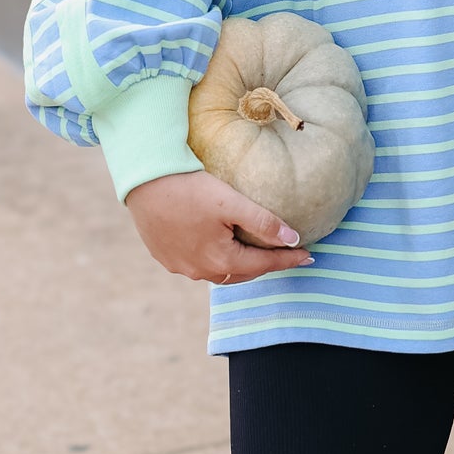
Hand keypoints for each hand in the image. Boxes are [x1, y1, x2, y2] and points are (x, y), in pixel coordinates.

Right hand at [125, 169, 314, 284]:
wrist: (143, 181)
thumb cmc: (188, 188)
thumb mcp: (230, 202)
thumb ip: (263, 222)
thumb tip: (293, 239)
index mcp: (220, 261)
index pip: (264, 265)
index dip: (288, 260)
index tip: (310, 256)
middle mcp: (200, 271)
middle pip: (242, 272)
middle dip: (265, 265)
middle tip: (285, 255)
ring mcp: (180, 266)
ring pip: (219, 270)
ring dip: (239, 263)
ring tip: (255, 252)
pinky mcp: (165, 256)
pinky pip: (197, 263)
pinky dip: (215, 257)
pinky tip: (218, 245)